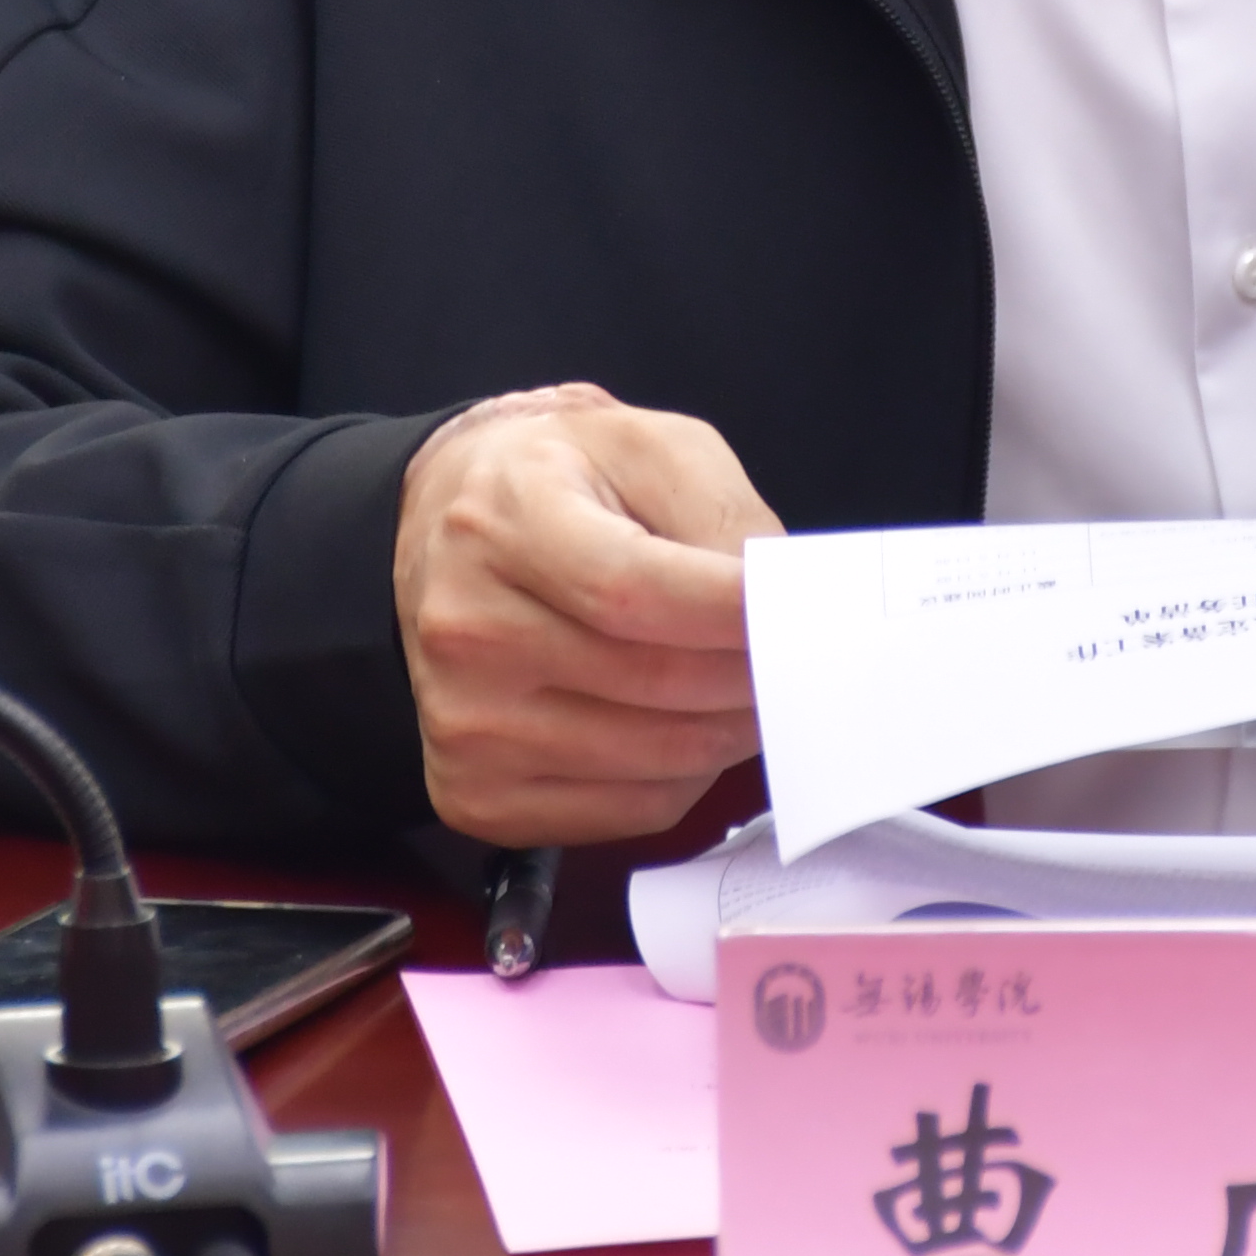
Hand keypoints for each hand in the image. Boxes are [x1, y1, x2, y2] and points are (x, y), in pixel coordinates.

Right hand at [393, 383, 782, 845]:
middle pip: (657, 684)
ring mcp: (465, 722)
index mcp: (503, 522)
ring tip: (743, 685)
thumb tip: (785, 610)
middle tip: (798, 656)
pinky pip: (630, 809)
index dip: (736, 616)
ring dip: (731, 729)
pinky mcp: (475, 793)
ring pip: (658, 760)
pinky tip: (682, 723)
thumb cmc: (562, 480)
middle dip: (754, 675)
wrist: (450, 524)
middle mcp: (467, 629)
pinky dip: (685, 776)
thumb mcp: (649, 446)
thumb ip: (723, 517)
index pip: (635, 594)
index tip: (805, 618)